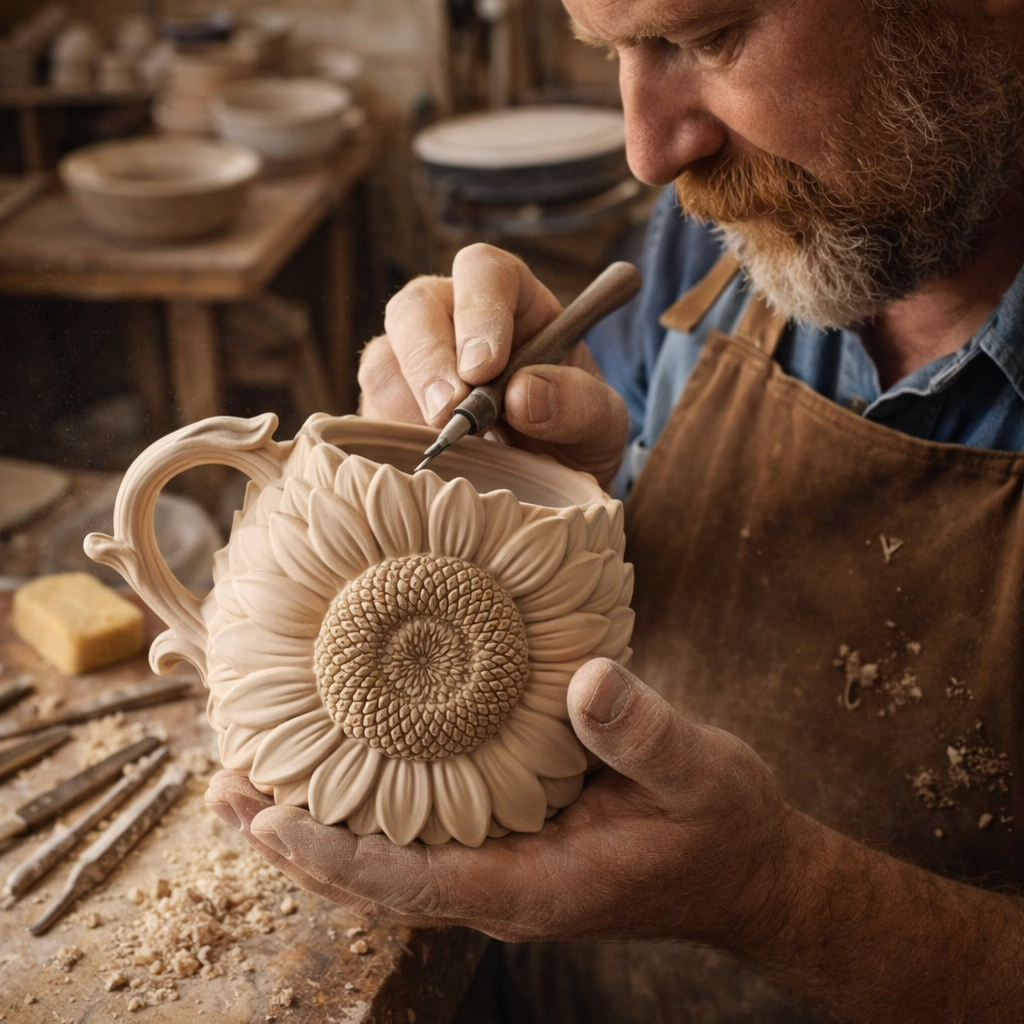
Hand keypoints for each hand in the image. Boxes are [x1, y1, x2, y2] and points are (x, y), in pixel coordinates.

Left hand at [205, 659, 792, 949]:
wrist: (749, 872)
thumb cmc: (722, 829)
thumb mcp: (700, 772)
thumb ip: (643, 731)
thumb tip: (587, 679)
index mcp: (533, 884)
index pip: (409, 881)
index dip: (331, 851)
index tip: (264, 816)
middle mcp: (503, 891)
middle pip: (374, 883)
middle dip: (296, 844)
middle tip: (226, 791)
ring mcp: (503, 877)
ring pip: (387, 870)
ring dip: (318, 834)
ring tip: (253, 791)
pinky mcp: (511, 853)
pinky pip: (417, 848)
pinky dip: (365, 822)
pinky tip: (342, 783)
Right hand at [358, 244, 630, 489]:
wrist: (546, 491)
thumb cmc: (574, 440)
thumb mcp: (602, 427)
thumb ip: (579, 404)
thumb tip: (524, 394)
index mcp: (512, 301)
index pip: (484, 271)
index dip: (479, 309)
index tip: (485, 366)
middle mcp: (453, 319)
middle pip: (416, 306)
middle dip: (428, 359)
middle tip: (450, 413)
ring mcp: (412, 363)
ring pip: (383, 360)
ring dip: (410, 406)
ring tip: (451, 447)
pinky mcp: (386, 410)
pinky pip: (370, 414)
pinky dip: (396, 441)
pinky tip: (432, 464)